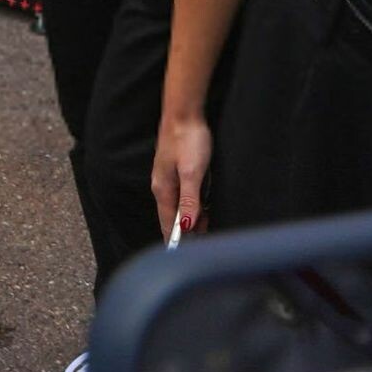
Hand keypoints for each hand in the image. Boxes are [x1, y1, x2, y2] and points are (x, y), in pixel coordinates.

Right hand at [151, 113, 212, 242]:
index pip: (168, 224)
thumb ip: (190, 200)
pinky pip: (185, 197)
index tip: (186, 258)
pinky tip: (205, 207)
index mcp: (163, 190)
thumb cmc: (187, 139)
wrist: (185, 113)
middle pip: (174, 219)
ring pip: (180, 208)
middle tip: (205, 244)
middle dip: (188, 233)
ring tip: (208, 228)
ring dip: (193, 219)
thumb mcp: (192, 172)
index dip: (177, 242)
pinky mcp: (178, 172)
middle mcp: (163, 187)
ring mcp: (170, 179)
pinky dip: (195, 206)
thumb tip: (187, 226)